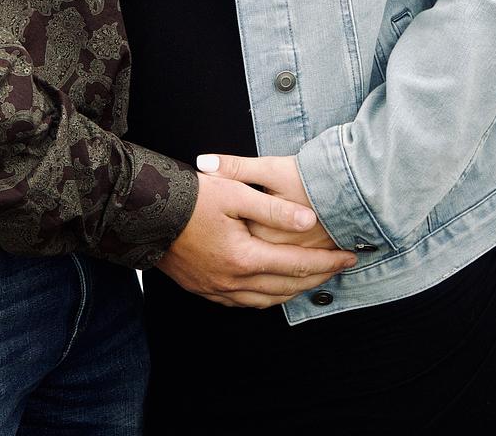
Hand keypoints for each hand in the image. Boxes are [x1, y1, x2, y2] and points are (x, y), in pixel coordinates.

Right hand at [156, 171, 355, 308]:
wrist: (145, 212)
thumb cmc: (190, 198)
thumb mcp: (234, 193)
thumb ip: (274, 209)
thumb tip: (309, 221)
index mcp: (243, 257)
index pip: (296, 265)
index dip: (327, 261)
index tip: (350, 256)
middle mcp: (232, 281)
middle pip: (286, 287)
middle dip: (318, 278)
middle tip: (340, 267)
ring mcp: (216, 289)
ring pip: (266, 300)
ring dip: (294, 291)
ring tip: (314, 278)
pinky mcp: (204, 289)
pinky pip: (244, 302)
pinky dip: (267, 296)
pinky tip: (273, 287)